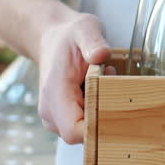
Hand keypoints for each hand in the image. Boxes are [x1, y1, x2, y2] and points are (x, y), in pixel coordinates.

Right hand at [36, 11, 112, 143]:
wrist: (52, 39)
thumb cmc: (69, 36)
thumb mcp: (85, 29)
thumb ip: (93, 42)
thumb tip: (101, 55)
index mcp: (55, 94)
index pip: (74, 131)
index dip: (97, 127)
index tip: (113, 105)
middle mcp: (51, 112)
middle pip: (83, 135)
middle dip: (104, 115)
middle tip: (109, 84)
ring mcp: (55, 118)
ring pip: (86, 132)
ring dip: (100, 112)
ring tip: (101, 83)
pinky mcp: (62, 119)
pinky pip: (84, 126)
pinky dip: (96, 111)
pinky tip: (97, 91)